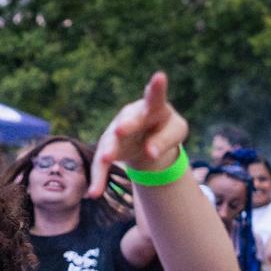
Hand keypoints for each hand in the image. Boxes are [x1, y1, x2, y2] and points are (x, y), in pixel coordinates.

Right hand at [92, 72, 188, 191]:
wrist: (147, 138)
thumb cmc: (165, 129)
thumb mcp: (175, 132)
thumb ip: (165, 140)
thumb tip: (150, 153)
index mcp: (153, 106)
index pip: (155, 97)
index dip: (156, 88)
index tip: (160, 77)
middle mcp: (131, 116)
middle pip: (128, 119)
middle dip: (126, 124)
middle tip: (121, 129)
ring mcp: (116, 132)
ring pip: (110, 141)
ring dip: (108, 150)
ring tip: (108, 158)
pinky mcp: (108, 149)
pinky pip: (101, 165)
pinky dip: (98, 178)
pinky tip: (94, 193)